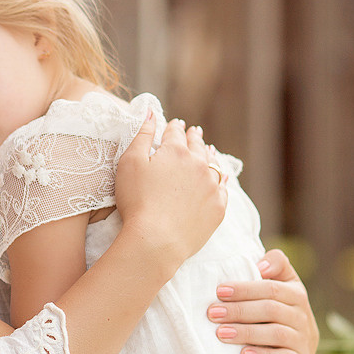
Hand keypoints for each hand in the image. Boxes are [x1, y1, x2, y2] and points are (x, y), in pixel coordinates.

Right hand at [114, 115, 226, 274]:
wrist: (156, 240)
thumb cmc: (137, 201)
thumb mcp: (129, 163)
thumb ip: (142, 135)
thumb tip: (151, 114)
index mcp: (176, 151)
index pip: (176, 133)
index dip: (174, 127)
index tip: (176, 124)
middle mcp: (198, 164)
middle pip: (197, 146)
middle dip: (194, 137)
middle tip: (194, 132)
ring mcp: (211, 186)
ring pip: (213, 164)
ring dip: (209, 155)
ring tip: (208, 150)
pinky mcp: (218, 207)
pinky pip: (223, 188)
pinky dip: (221, 179)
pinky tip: (221, 177)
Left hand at [206, 249, 318, 353]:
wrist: (298, 352)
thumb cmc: (279, 313)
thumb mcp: (281, 286)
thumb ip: (275, 266)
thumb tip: (261, 265)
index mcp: (296, 294)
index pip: (272, 288)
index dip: (245, 289)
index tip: (220, 291)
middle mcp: (303, 316)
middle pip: (271, 310)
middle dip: (239, 310)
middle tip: (213, 313)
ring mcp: (303, 340)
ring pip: (276, 334)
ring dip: (246, 333)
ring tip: (221, 333)